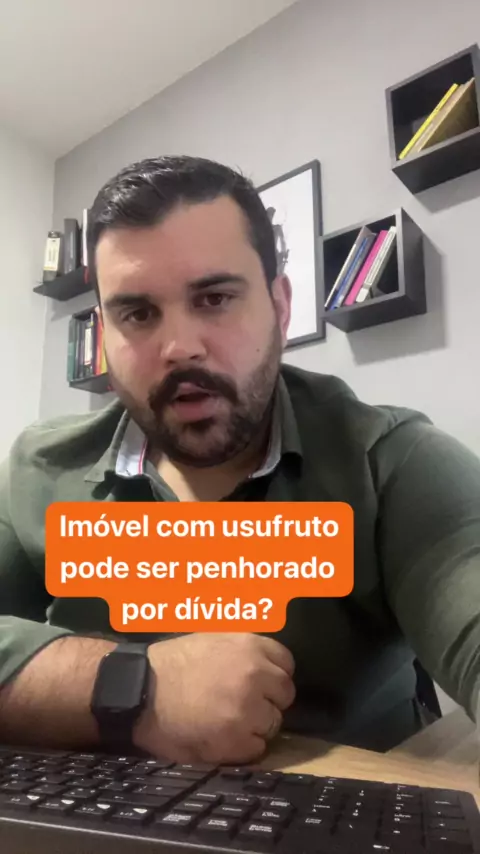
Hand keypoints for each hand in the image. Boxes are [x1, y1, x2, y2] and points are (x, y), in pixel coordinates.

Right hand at [133, 633, 294, 763]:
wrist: (140, 690)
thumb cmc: (173, 663)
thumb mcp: (213, 636)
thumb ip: (244, 645)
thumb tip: (267, 657)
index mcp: (250, 645)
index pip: (286, 663)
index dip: (271, 675)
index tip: (258, 683)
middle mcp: (255, 673)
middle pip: (284, 694)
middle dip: (267, 700)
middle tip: (241, 703)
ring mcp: (247, 708)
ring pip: (273, 723)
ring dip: (255, 724)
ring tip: (227, 721)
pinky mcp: (236, 739)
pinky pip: (257, 748)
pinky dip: (242, 747)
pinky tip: (221, 737)